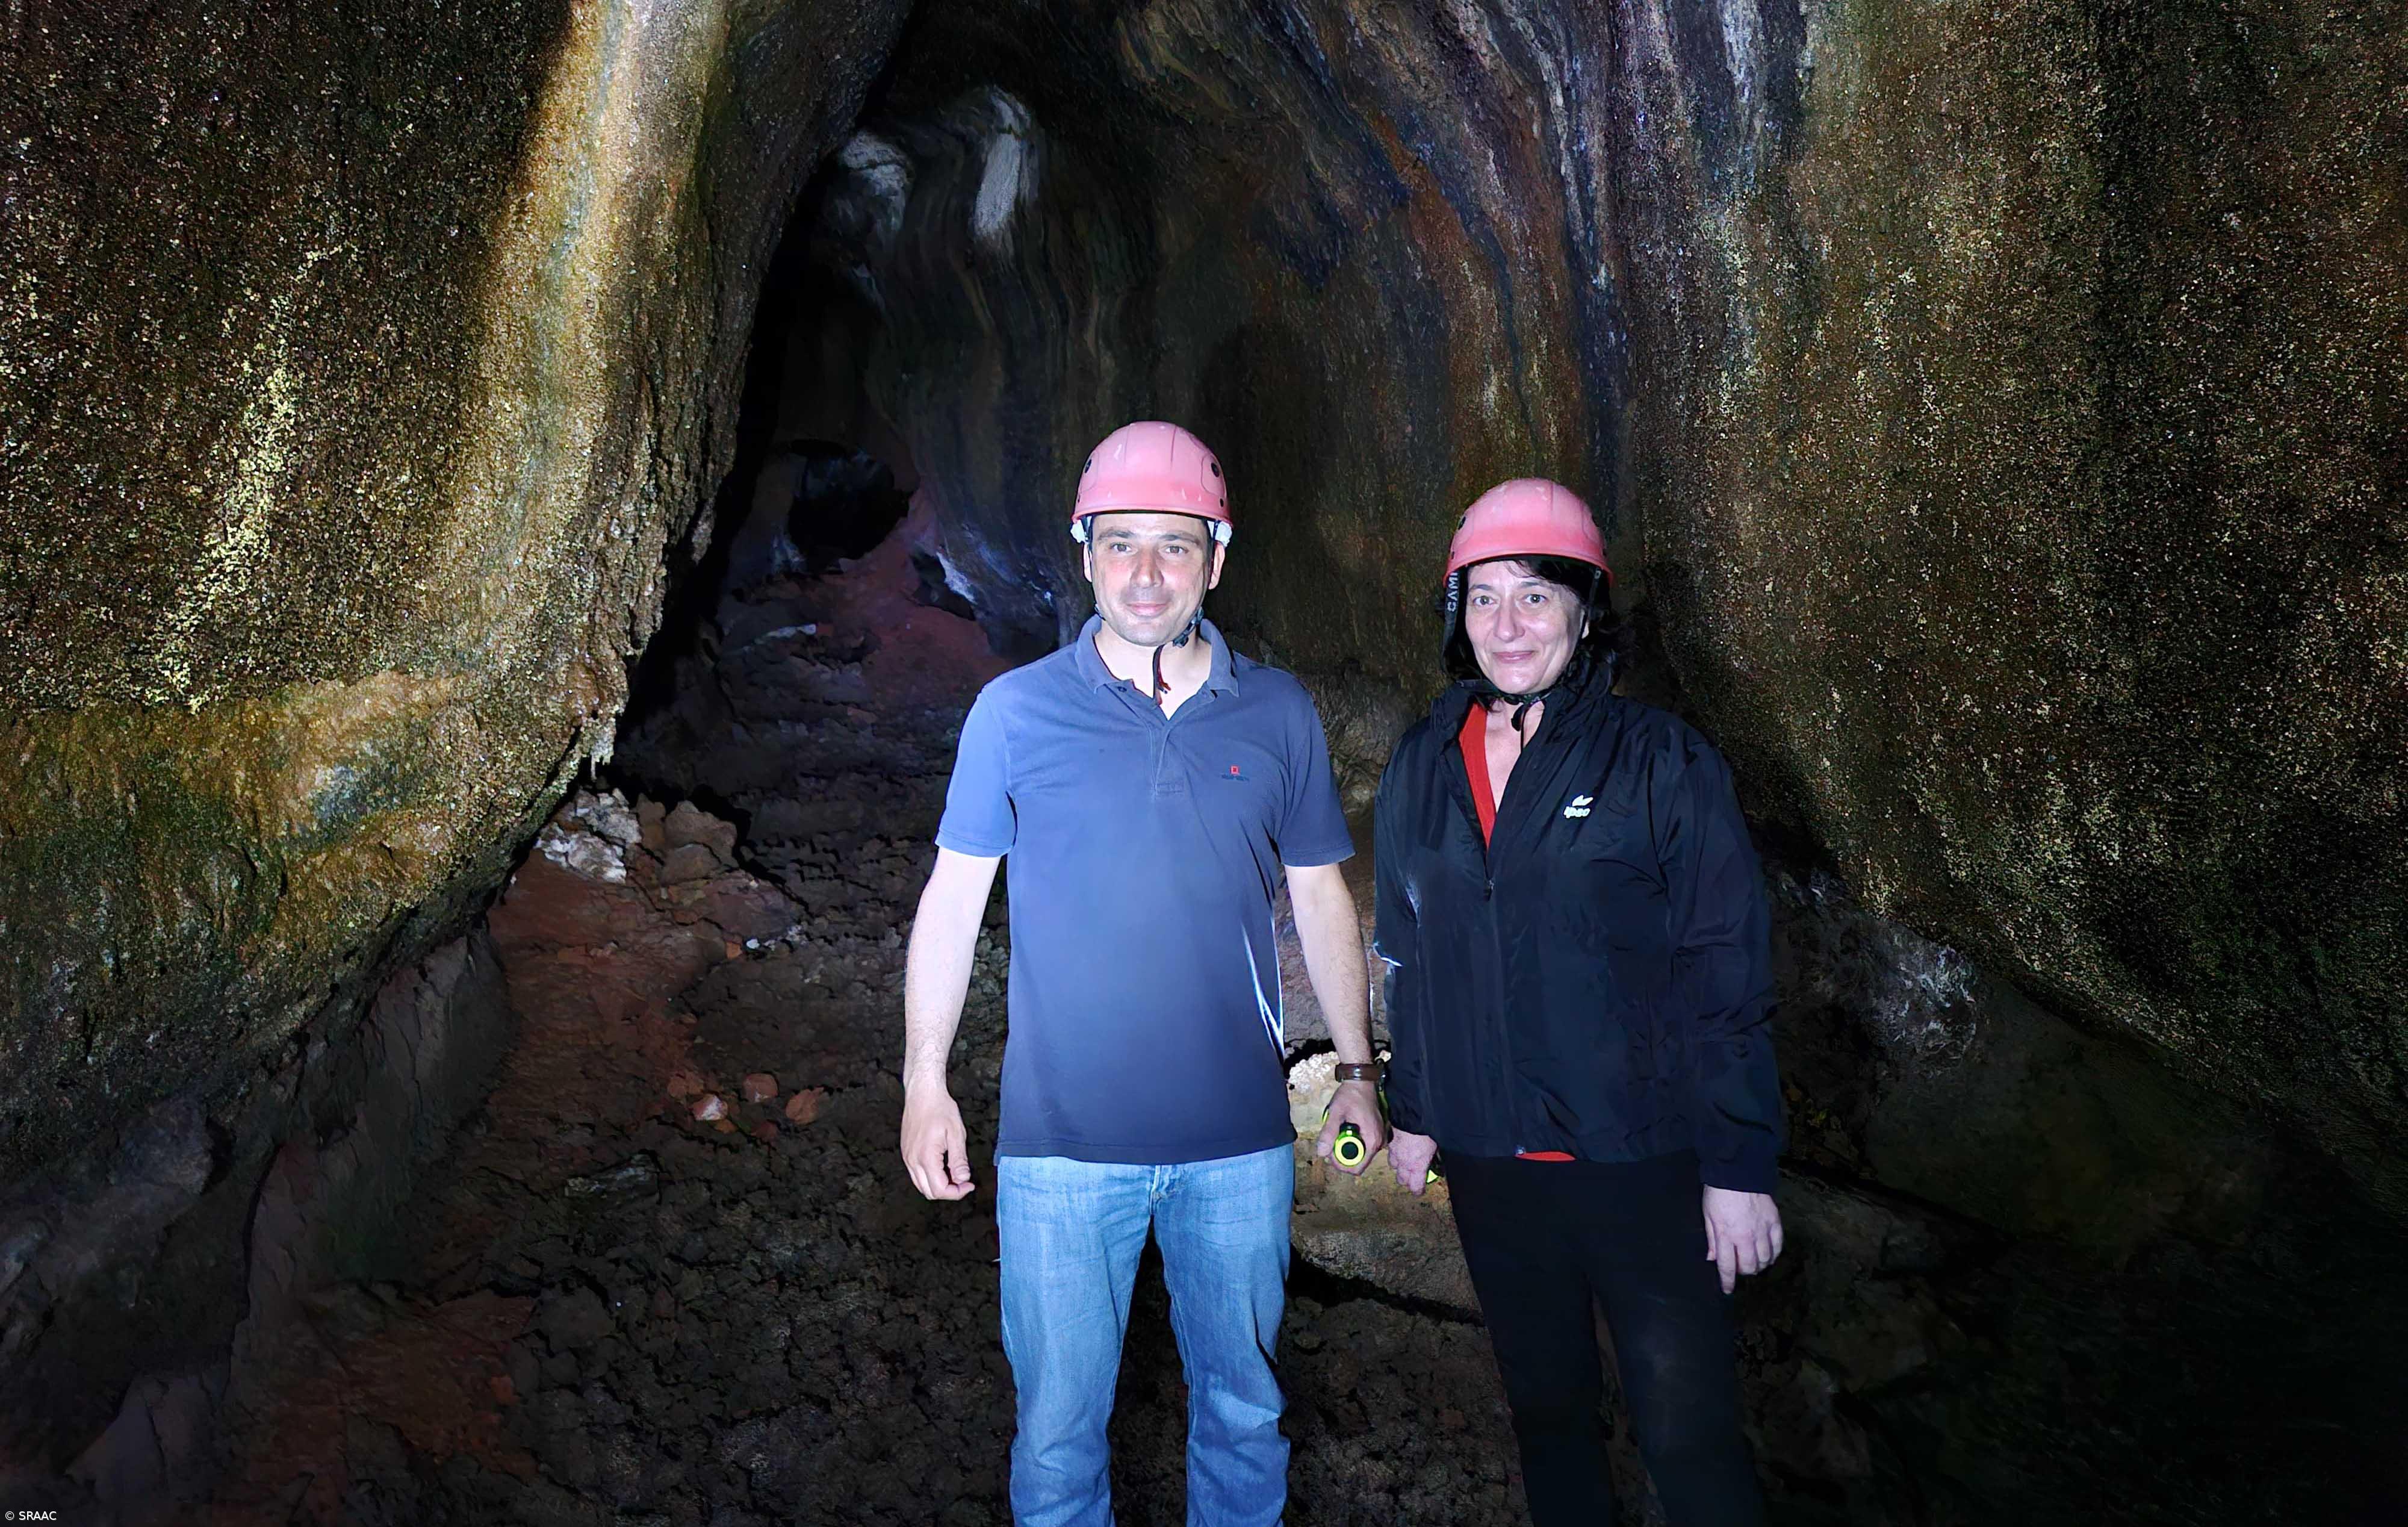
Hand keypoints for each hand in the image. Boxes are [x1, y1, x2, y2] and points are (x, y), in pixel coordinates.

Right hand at [900, 1085, 975, 1200]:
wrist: (922, 1093)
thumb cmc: (940, 1108)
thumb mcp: (956, 1134)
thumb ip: (959, 1160)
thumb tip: (963, 1179)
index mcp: (926, 1157)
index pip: (940, 1189)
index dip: (957, 1193)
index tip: (969, 1185)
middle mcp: (913, 1160)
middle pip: (929, 1192)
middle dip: (948, 1192)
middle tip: (964, 1182)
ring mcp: (907, 1157)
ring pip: (921, 1185)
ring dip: (938, 1186)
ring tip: (954, 1174)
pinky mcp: (906, 1152)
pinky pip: (916, 1174)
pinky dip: (929, 1177)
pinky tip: (942, 1167)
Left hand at [1315, 1079, 1387, 1174]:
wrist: (1361, 1081)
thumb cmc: (1350, 1095)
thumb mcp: (1336, 1113)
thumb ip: (1329, 1133)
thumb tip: (1321, 1152)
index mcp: (1372, 1140)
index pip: (1358, 1168)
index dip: (1342, 1166)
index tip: (1331, 1155)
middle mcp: (1379, 1141)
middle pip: (1359, 1162)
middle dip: (1343, 1157)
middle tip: (1331, 1143)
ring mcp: (1379, 1137)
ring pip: (1360, 1154)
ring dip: (1347, 1149)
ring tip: (1337, 1134)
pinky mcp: (1376, 1132)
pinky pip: (1363, 1145)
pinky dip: (1352, 1142)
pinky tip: (1345, 1130)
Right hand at [1389, 1129, 1438, 1195]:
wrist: (1412, 1115)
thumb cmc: (1426, 1130)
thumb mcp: (1437, 1147)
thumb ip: (1436, 1158)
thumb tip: (1439, 1162)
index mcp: (1417, 1167)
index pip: (1415, 1188)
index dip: (1418, 1190)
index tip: (1421, 1190)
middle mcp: (1404, 1163)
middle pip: (1402, 1180)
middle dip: (1407, 1180)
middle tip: (1414, 1176)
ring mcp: (1395, 1153)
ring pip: (1394, 1167)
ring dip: (1399, 1167)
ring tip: (1406, 1162)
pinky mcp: (1390, 1143)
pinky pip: (1390, 1153)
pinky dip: (1394, 1154)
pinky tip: (1400, 1150)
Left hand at [1702, 1186, 1782, 1293]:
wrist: (1738, 1172)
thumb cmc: (1718, 1193)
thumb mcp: (1708, 1216)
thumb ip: (1712, 1239)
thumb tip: (1713, 1259)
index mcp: (1726, 1235)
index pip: (1727, 1266)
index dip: (1727, 1281)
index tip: (1727, 1289)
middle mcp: (1746, 1236)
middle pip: (1750, 1266)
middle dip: (1744, 1272)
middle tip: (1740, 1268)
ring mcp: (1763, 1230)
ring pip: (1766, 1259)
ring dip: (1759, 1265)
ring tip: (1754, 1262)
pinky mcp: (1774, 1222)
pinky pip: (1778, 1246)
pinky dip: (1774, 1254)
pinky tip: (1769, 1255)